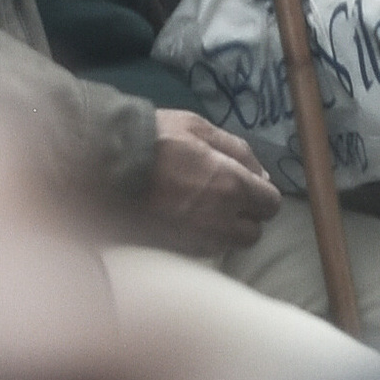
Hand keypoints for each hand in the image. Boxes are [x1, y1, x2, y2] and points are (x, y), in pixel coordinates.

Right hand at [129, 106, 283, 257]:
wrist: (109, 165)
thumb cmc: (157, 139)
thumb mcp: (200, 128)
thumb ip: (238, 150)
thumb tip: (262, 175)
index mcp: (232, 186)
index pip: (270, 204)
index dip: (262, 192)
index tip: (247, 183)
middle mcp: (221, 220)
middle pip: (254, 232)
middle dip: (246, 215)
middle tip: (227, 196)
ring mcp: (198, 241)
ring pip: (230, 245)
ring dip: (226, 229)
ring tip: (205, 209)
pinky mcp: (177, 252)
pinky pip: (205, 250)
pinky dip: (204, 237)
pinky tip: (187, 219)